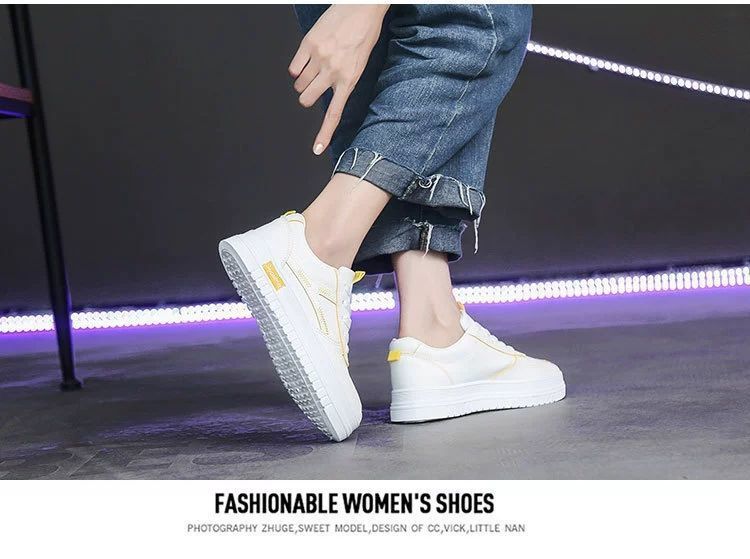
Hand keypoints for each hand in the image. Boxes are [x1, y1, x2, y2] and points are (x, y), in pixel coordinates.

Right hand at [289, 4, 388, 154]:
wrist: (363, 7)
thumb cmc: (364, 33)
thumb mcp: (359, 63)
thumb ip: (343, 79)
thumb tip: (325, 90)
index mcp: (349, 79)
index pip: (334, 113)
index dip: (324, 133)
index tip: (317, 149)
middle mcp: (333, 72)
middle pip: (306, 99)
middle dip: (306, 97)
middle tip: (312, 87)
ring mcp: (319, 58)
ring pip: (299, 84)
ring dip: (302, 81)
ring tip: (314, 67)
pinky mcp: (309, 44)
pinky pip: (294, 67)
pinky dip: (296, 67)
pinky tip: (307, 58)